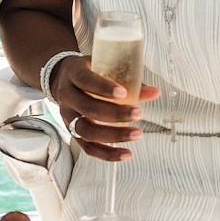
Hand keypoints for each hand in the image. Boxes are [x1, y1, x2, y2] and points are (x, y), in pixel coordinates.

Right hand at [47, 55, 161, 161]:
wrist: (65, 77)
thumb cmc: (91, 70)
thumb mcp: (105, 66)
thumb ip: (128, 79)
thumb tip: (155, 93)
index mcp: (74, 73)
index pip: (85, 80)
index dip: (103, 88)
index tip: (123, 93)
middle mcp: (67, 95)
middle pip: (87, 108)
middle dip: (114, 114)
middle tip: (138, 114)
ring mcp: (67, 116)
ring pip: (86, 131)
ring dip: (113, 135)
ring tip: (137, 134)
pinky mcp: (72, 132)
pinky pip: (88, 147)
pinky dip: (107, 153)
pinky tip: (126, 154)